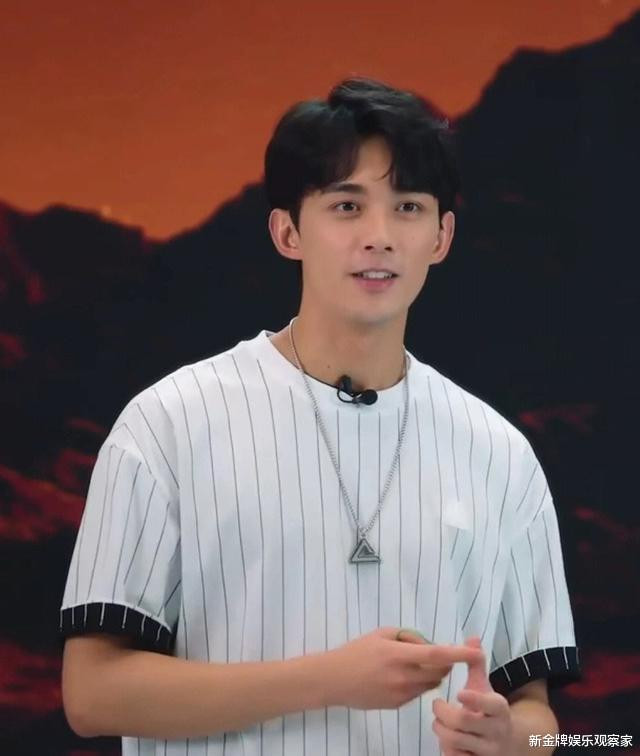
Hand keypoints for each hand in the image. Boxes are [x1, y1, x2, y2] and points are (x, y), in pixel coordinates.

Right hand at [324, 627, 483, 710]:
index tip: (477, 652)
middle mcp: (403, 676)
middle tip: (437, 653)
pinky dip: (418, 683)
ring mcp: (401, 694)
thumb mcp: (381, 634)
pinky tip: (400, 677)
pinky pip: (418, 693)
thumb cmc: (357, 651)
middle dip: (445, 662)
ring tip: (413, 664)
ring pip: (431, 684)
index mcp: (398, 654)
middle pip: (439, 671)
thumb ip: (408, 637)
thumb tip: (430, 644)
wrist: (334, 680)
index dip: (459, 653)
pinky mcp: (398, 705)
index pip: (437, 654)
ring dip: (432, 673)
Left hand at [432, 637, 513, 755]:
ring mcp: (488, 751)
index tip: (459, 693)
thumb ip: (476, 664)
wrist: (509, 742)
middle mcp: (496, 732)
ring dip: (441, 731)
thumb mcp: (485, 687)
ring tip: (439, 722)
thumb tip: (472, 637)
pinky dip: (447, 749)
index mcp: (499, 709)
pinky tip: (447, 740)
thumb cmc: (488, 709)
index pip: (491, 705)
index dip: (475, 700)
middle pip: (464, 723)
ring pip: (456, 742)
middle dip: (444, 713)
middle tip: (437, 705)